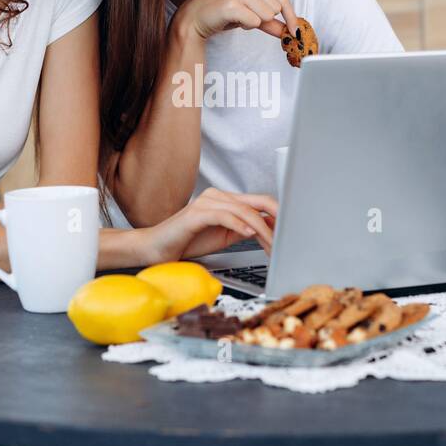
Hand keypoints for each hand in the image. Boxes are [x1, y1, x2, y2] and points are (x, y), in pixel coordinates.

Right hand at [135, 187, 277, 263]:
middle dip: (276, 219)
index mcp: (225, 200)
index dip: (277, 215)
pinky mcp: (196, 213)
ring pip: (243, 210)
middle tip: (287, 235)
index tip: (290, 230)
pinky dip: (238, 224)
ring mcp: (206, 202)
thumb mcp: (224, 237)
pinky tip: (248, 233)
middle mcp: (217, 196)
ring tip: (271, 243)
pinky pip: (223, 216)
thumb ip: (244, 230)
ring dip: (261, 229)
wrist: (155, 249)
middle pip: (256, 201)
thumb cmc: (187, 242)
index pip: (258, 202)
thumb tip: (269, 229)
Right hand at [174, 0, 298, 41]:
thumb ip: (270, 21)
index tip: (295, 31)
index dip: (291, 16)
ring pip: (267, 15)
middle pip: (276, 9)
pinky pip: (254, 22)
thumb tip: (289, 31)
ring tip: (238, 17)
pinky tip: (233, 20)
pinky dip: (246, 26)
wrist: (196, 17)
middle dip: (265, 19)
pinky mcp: (232, 4)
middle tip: (246, 17)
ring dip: (254, 23)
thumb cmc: (223, 13)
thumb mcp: (250, 14)